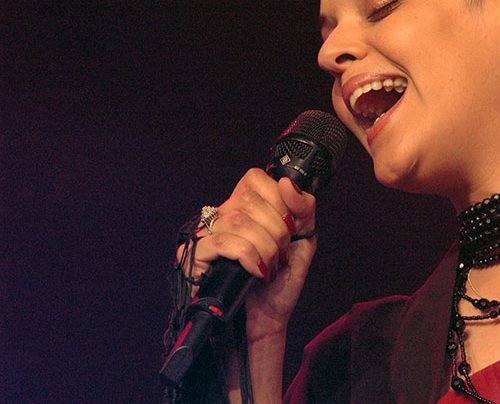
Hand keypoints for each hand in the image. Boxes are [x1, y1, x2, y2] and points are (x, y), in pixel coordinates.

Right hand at [177, 168, 316, 341]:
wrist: (265, 322)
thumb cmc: (279, 283)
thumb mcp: (303, 241)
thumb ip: (303, 209)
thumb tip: (287, 182)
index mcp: (245, 208)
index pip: (255, 178)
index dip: (277, 201)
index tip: (288, 227)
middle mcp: (221, 216)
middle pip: (249, 200)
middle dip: (276, 231)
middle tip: (279, 255)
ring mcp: (205, 235)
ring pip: (238, 222)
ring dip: (265, 249)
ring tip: (268, 268)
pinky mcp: (193, 257)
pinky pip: (222, 242)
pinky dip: (248, 257)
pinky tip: (255, 272)